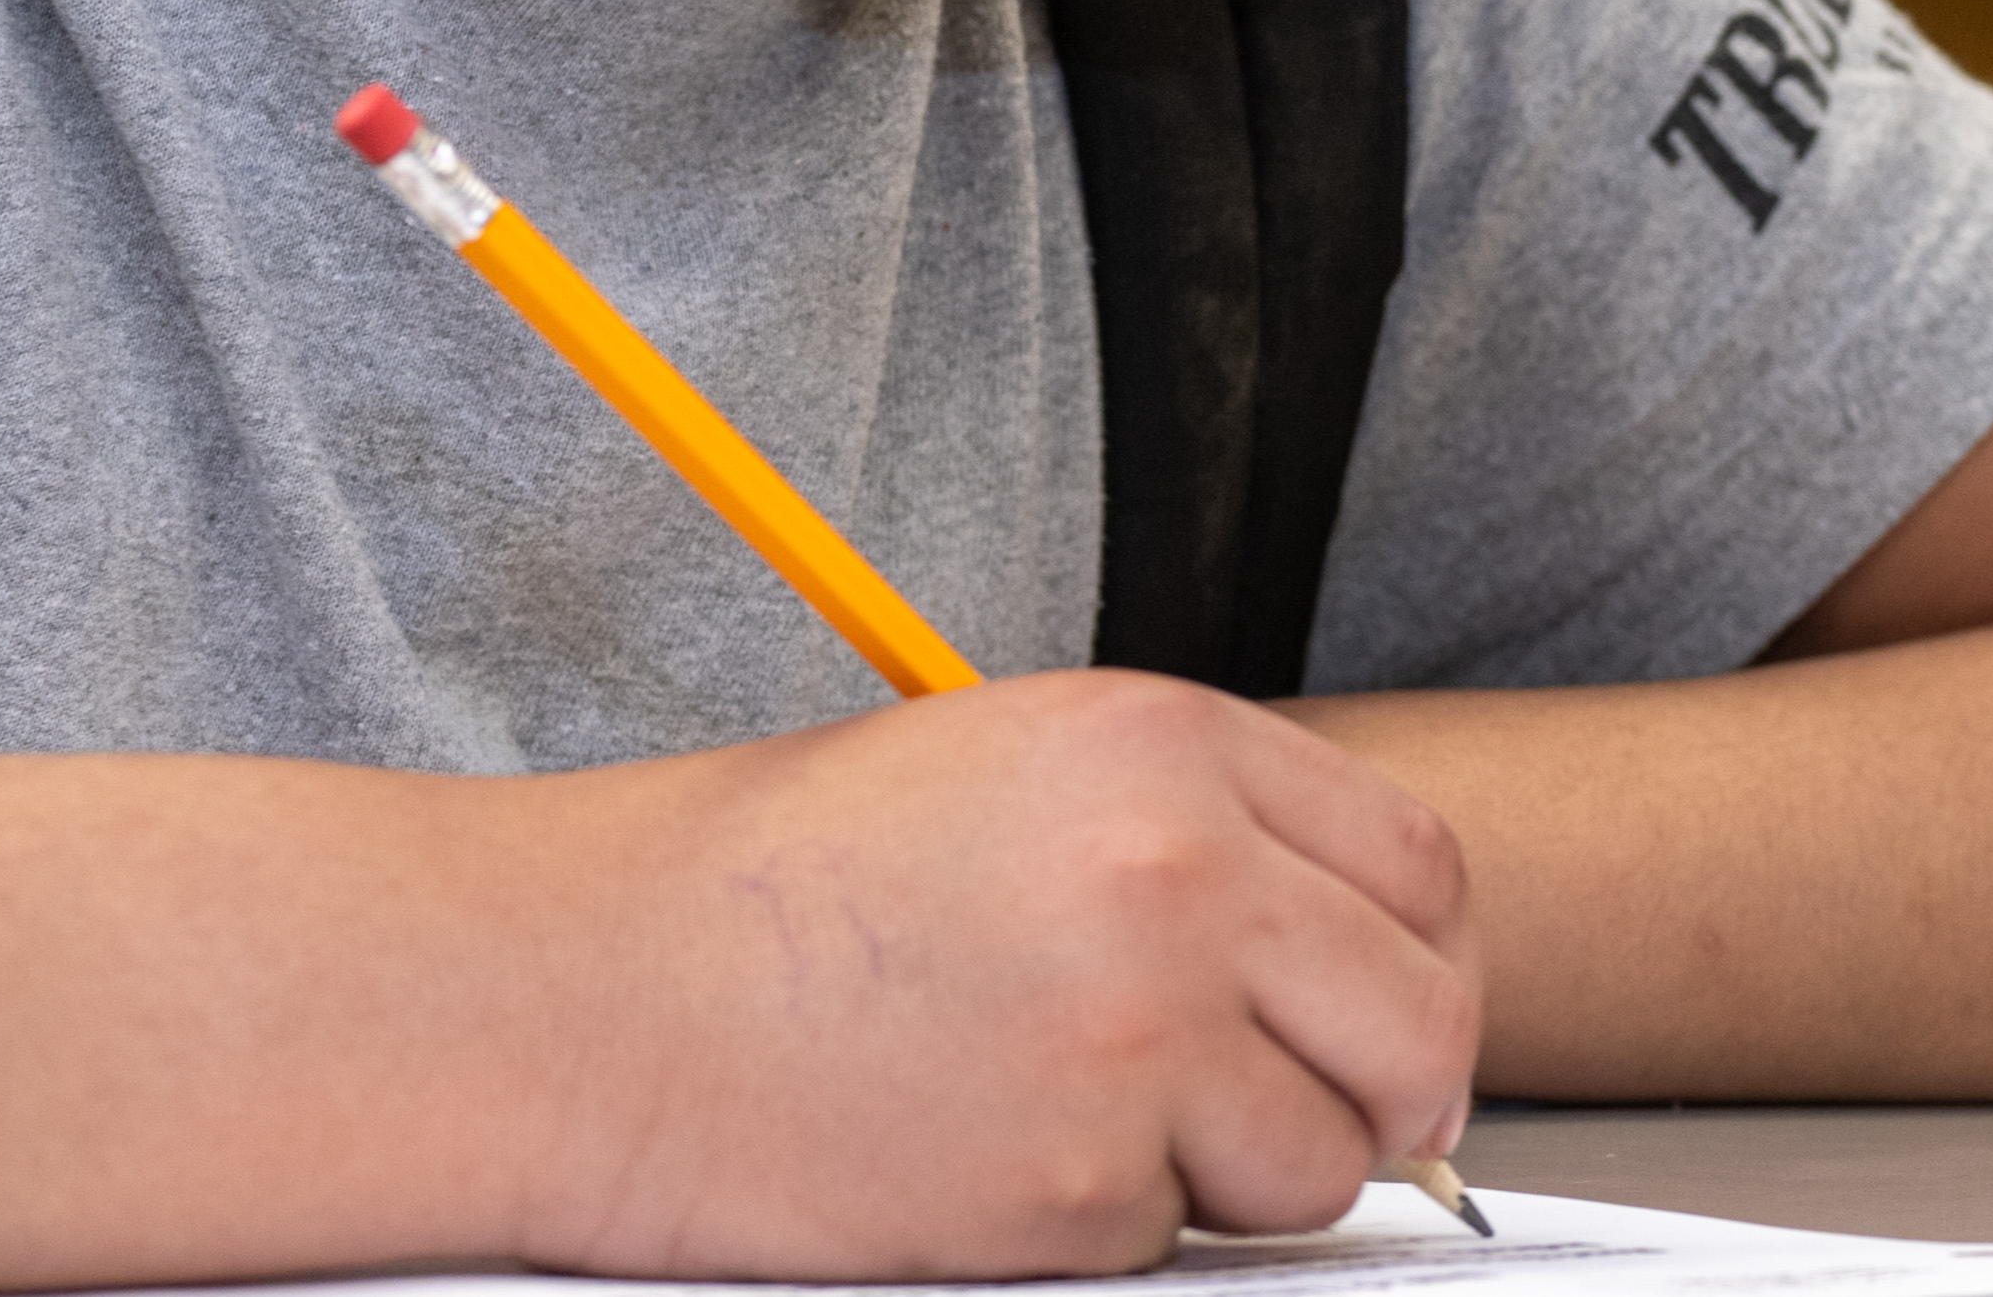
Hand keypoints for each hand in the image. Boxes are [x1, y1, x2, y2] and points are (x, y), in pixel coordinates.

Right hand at [513, 670, 1479, 1279]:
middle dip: (1383, 1101)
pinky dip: (1095, 1233)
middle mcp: (1179, 875)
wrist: (572, 998)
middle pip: (1419, 1027)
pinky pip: (1170, 1244)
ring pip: (1315, 1163)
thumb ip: (1188, 840)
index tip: (1375, 1027)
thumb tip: (1341, 966)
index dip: (1414, 967)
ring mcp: (1136, 1035)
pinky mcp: (1072, 1183)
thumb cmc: (754, 899)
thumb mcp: (999, 779)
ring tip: (1065, 1122)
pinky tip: (973, 1161)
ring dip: (1225, 1179)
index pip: (1420, 872)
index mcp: (1165, 748)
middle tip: (1290, 1128)